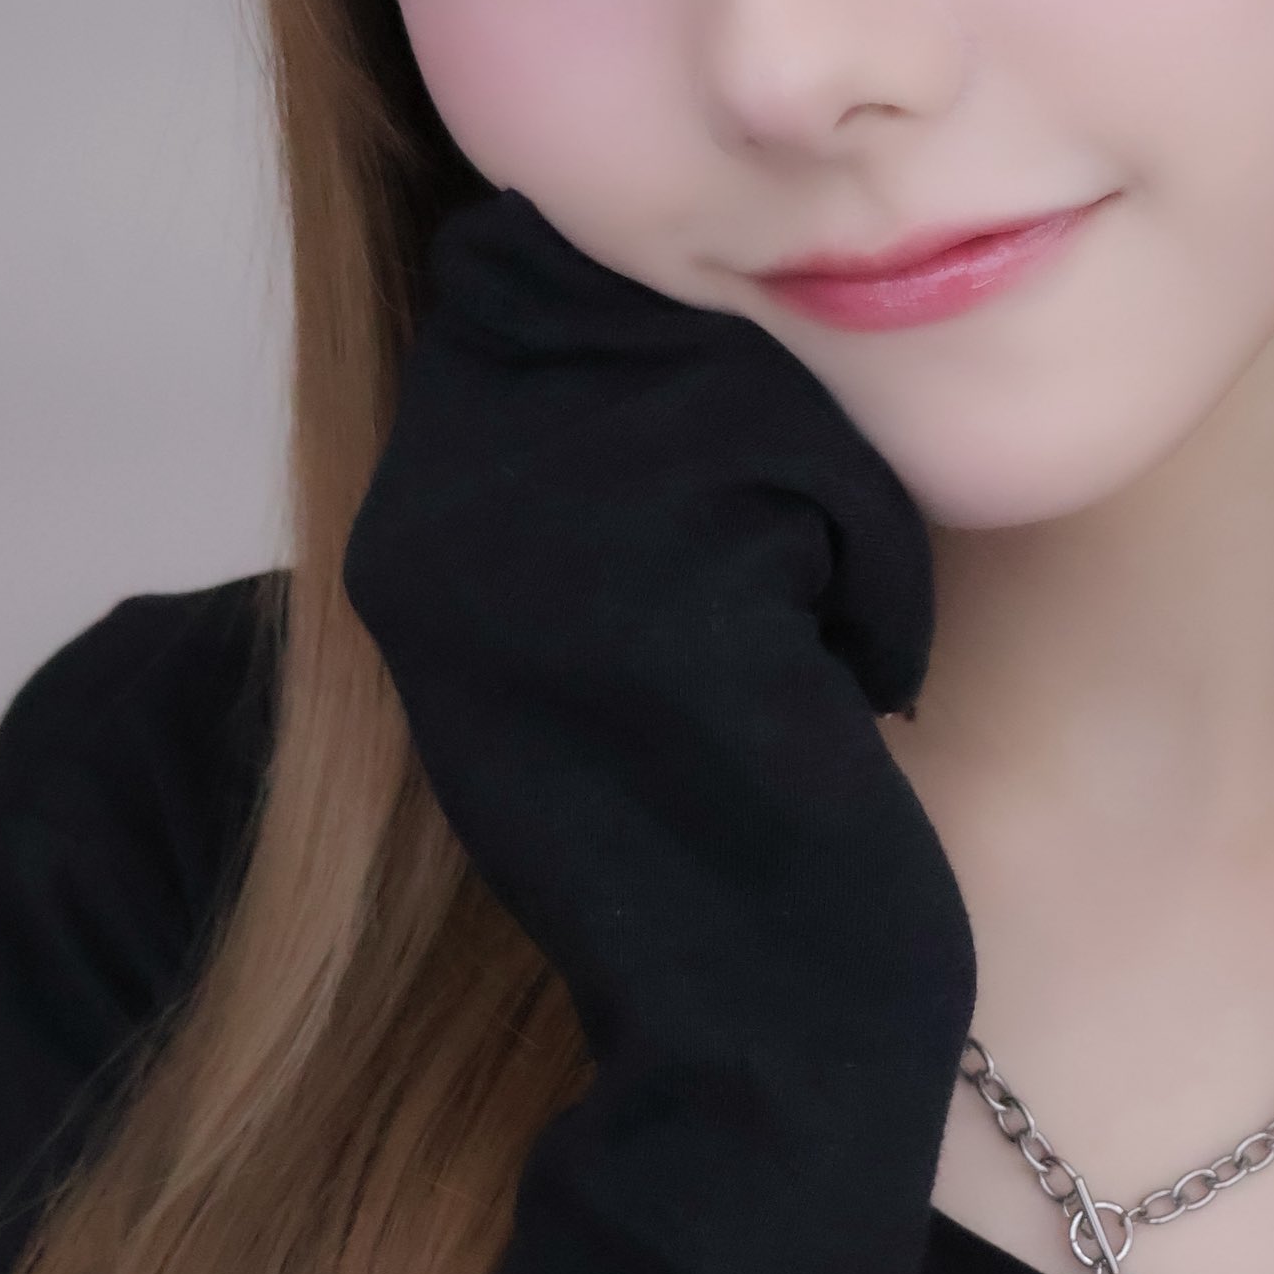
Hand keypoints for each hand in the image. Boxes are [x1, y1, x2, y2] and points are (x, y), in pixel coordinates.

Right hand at [343, 191, 972, 1056]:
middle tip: (776, 626)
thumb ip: (587, 444)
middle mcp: (425, 526)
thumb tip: (608, 239)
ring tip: (802, 660)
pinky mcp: (643, 613)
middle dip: (767, 433)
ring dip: (828, 503)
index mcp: (403, 522)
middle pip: (650, 299)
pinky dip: (869, 571)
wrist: (764, 1034)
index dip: (684, 372)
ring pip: (743, 374)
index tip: (721, 564)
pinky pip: (802, 472)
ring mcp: (517, 567)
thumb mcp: (624, 611)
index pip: (538, 266)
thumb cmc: (740, 813)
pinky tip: (839, 693)